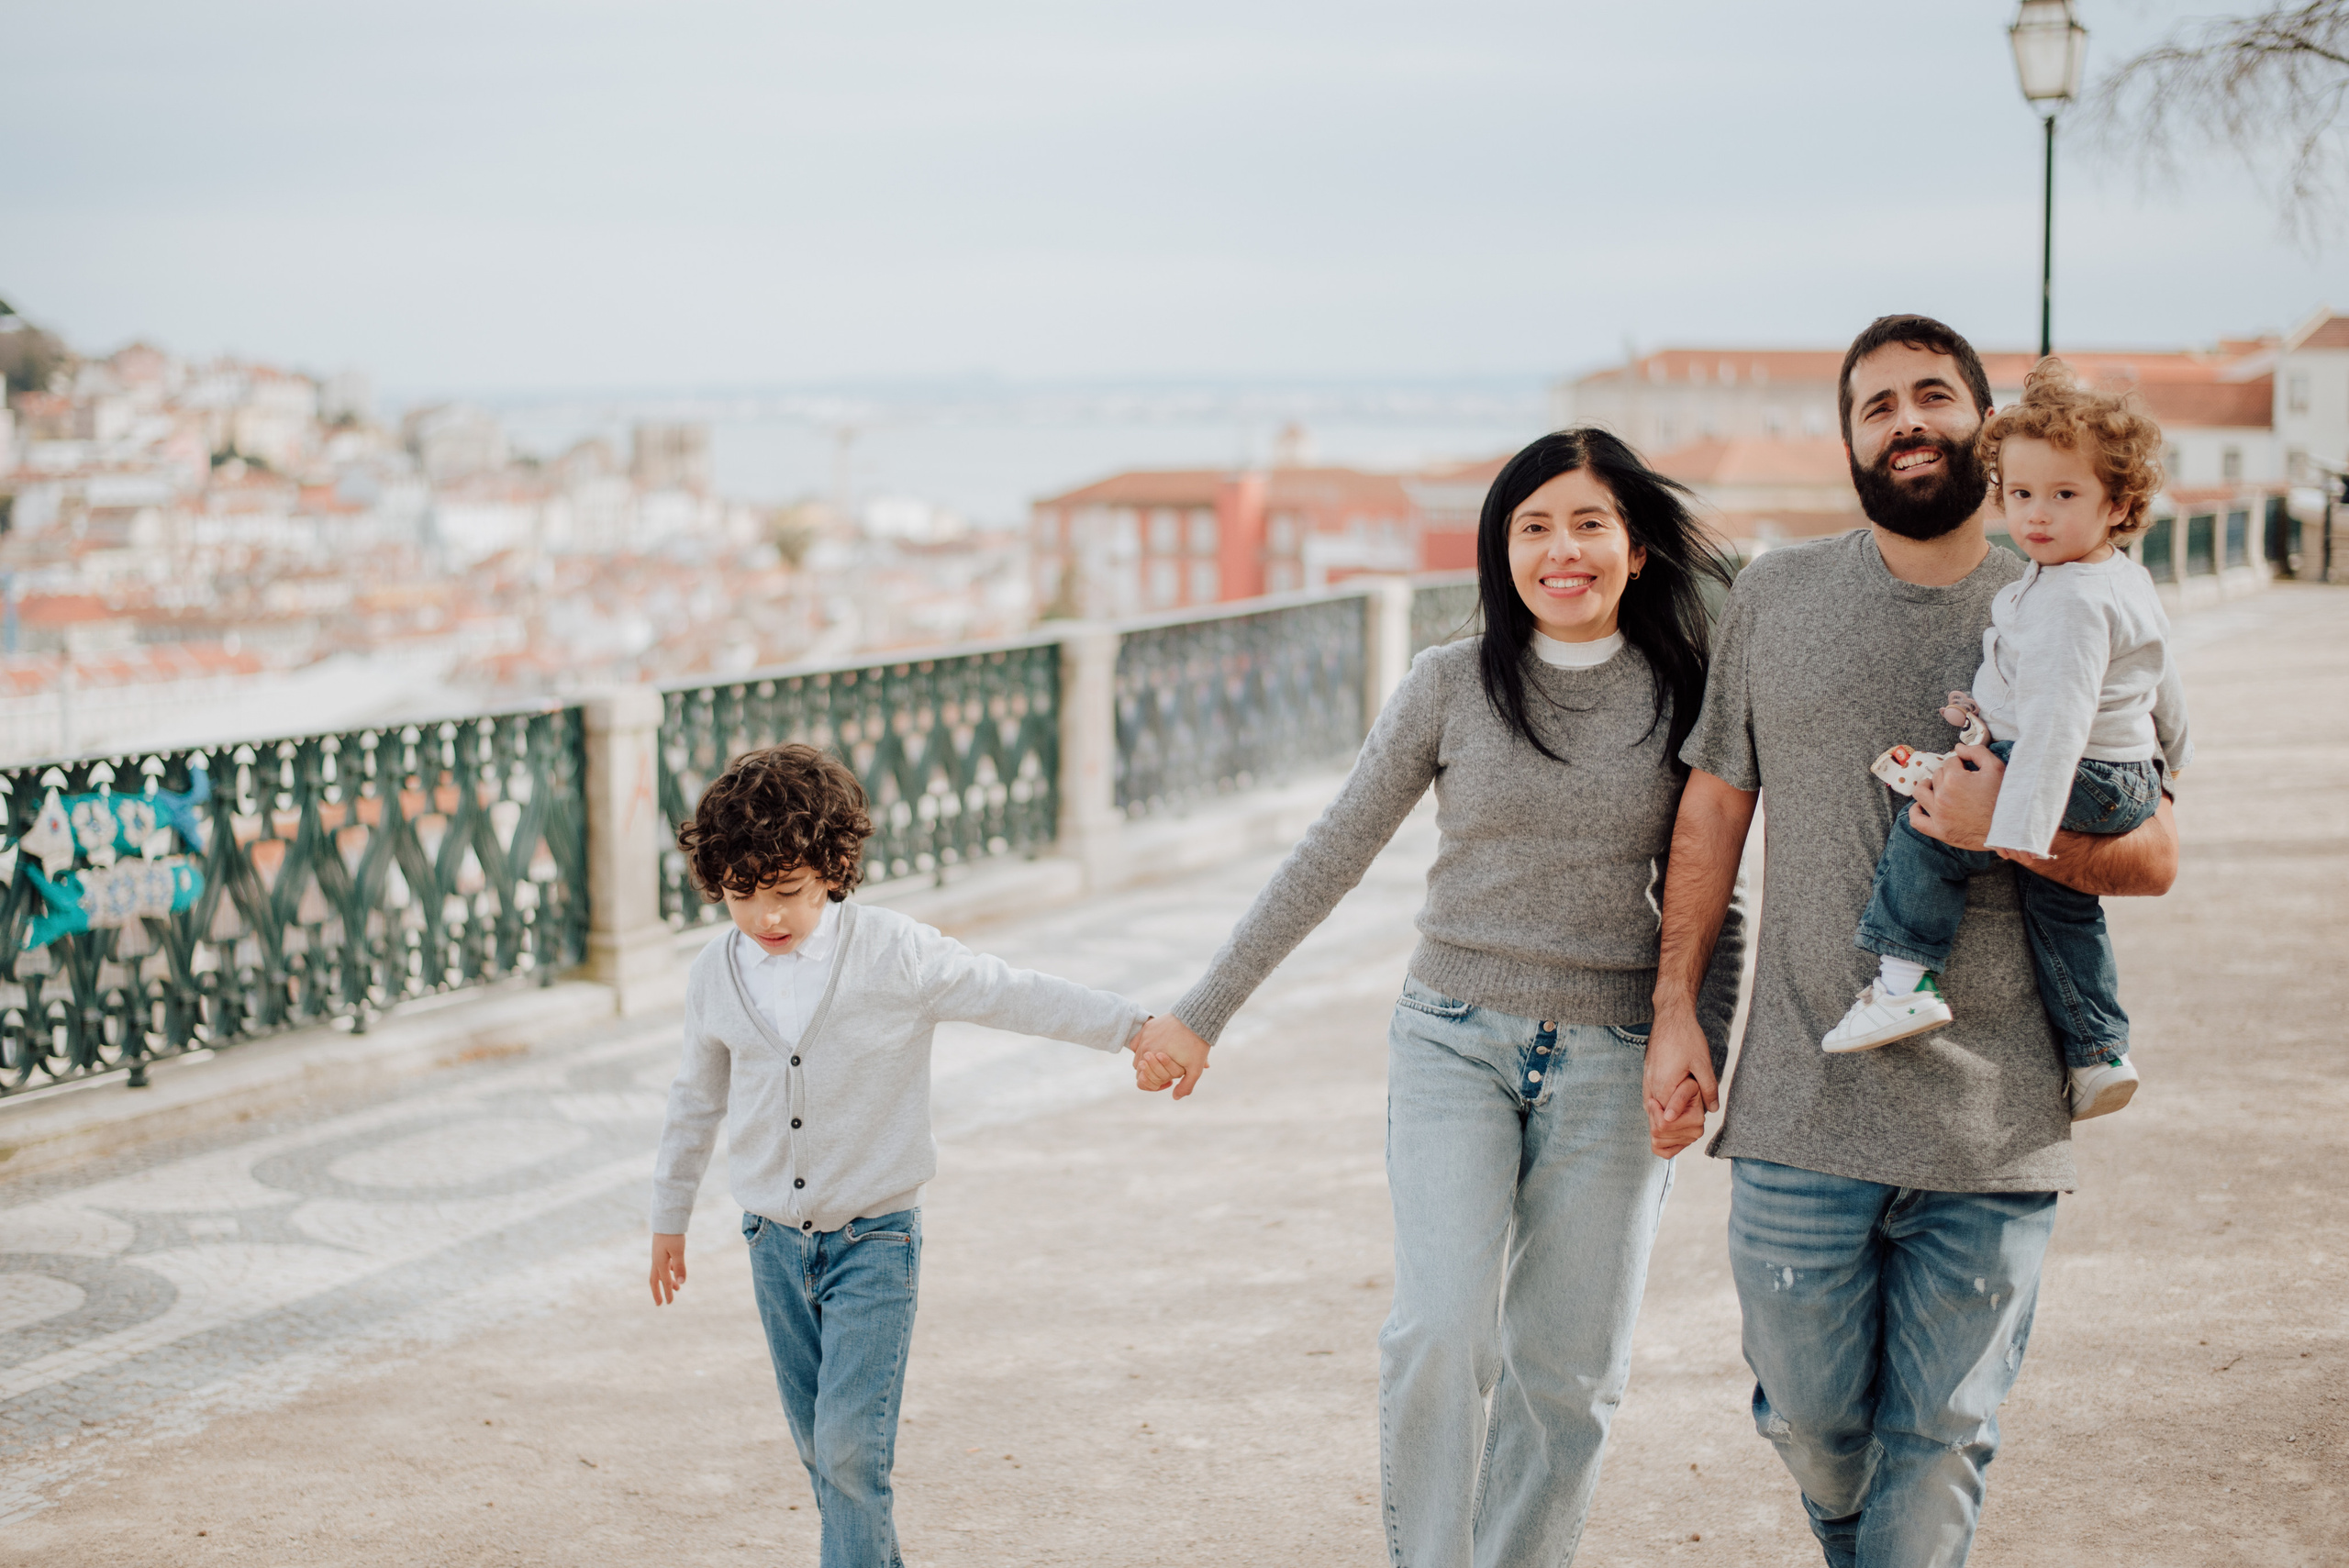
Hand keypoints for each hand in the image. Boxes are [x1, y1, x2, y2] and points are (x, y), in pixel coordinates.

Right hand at [650, 1233, 686, 1304]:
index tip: (668, 1303)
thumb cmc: (673, 1235)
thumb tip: (681, 1284)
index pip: (664, 1282)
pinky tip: (675, 1272)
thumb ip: (679, 1267)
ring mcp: (658, 1255)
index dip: (667, 1293)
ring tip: (677, 1289)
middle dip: (658, 1292)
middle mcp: (656, 1261)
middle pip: (655, 1280)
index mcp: (659, 1263)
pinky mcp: (662, 1251)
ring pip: (660, 1273)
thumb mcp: (679, 1251)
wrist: (667, 1219)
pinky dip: (669, 1271)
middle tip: (660, 1303)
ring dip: (667, 1282)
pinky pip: (664, 1265)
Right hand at [1131, 1014, 1210, 1098]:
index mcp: (1153, 1058)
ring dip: (1147, 1061)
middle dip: (1151, 1073)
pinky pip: (1138, 1042)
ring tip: (1163, 1060)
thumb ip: (1186, 1086)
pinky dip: (1144, 1047)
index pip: (1142, 1080)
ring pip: (1138, 1055)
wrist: (1197, 1018)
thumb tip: (1175, 1097)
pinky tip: (1157, 1049)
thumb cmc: (1196, 1044)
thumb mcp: (1195, 1068)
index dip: (1154, 1085)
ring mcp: (1145, 1035)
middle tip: (1167, 1072)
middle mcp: (1145, 1046)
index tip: (1169, 1082)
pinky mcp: (1148, 1027)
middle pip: (1139, 1068)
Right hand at [1641, 1008, 1717, 1138]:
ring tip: (1689, 1114)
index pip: (1667, 1123)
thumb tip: (1712, 1110)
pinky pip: (1652, 1104)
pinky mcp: (1647, 1079)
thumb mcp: (1703, 1063)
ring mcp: (1646, 1084)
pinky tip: (1678, 1108)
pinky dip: (1664, 1111)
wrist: (1671, 1016)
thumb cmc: (1686, 1037)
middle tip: (1696, 1118)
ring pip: (1653, 1116)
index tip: (1698, 1118)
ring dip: (1670, 1120)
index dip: (1684, 1126)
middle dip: (1677, 1127)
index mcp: (1663, 1087)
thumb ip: (1708, 1089)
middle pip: (1657, 1124)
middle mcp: (1650, 1088)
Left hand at [1651, 1087, 1707, 1158]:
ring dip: (1653, 1127)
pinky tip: (1658, 1128)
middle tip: (1655, 1107)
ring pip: (1657, 1142)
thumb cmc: (1685, 1088)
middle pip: (1658, 1133)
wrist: (1688, 1094)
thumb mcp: (1684, 1086)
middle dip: (1653, 1118)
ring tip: (1658, 1115)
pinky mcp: (1682, 1146)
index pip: (1663, 1124)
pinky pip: (1663, 1153)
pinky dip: (1657, 1143)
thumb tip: (1669, 1117)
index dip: (1653, 1111)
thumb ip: (1678, 1098)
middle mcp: (1696, 1133)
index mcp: (1697, 1119)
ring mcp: (1689, 1141)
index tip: (1653, 1101)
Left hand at [1909, 742, 2001, 850]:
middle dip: (1948, 774)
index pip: (1950, 762)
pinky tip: (1922, 806)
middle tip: (1962, 781)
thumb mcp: (1996, 768)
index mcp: (1954, 779)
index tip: (1969, 770)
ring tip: (1936, 786)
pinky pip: (1916, 820)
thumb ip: (1976, 752)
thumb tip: (1958, 748)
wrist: (2012, 829)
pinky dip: (1915, 811)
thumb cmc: (2005, 798)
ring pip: (1921, 793)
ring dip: (1927, 786)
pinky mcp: (1939, 831)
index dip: (1960, 764)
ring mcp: (1939, 815)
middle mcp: (1942, 796)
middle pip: (1937, 776)